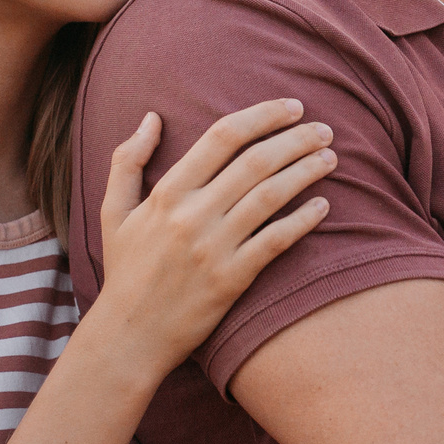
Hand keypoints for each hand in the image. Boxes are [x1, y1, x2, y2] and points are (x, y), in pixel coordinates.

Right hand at [90, 100, 333, 368]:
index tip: (291, 107)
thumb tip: (152, 117)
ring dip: (306, 172)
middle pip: (255, 161)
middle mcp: (191, 216)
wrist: (129, 336)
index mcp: (166, 193)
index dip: (262, 116)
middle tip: (324, 129)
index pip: (222, 137)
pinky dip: (303, 220)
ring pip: (270, 196)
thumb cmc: (125, 272)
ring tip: (330, 159)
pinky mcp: (231, 280)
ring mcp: (213, 248)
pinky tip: (323, 206)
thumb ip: (127, 160)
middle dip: (296, 138)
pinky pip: (276, 241)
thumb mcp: (113, 212)